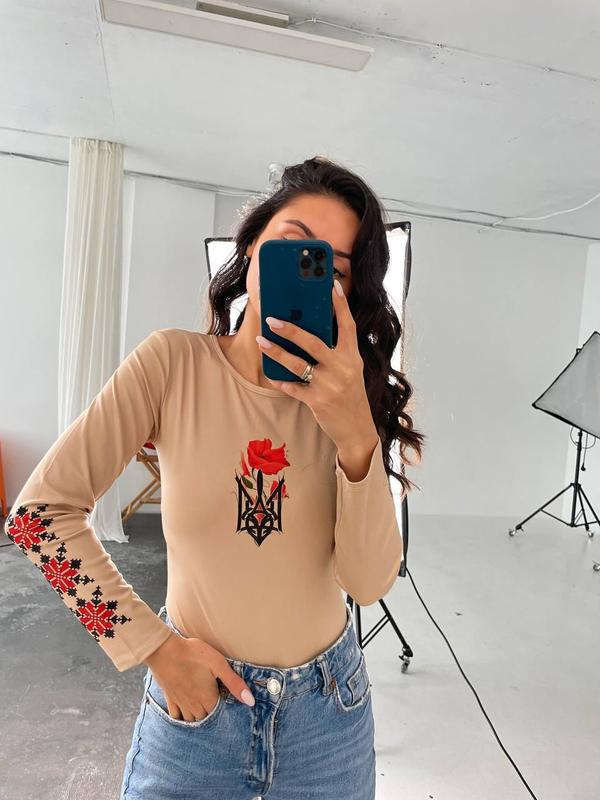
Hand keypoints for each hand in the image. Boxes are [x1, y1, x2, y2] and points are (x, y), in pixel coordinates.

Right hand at [144, 631, 254, 721]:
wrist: (164, 650)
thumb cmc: (194, 654)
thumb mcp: (218, 664)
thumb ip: (234, 683)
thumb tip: (250, 701)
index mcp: (208, 698)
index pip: (219, 715)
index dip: (225, 712)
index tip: (229, 706)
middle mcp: (194, 705)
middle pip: (206, 719)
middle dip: (212, 716)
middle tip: (217, 707)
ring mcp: (180, 703)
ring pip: (191, 720)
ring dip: (198, 718)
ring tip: (204, 711)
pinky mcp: (169, 698)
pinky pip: (176, 717)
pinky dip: (181, 718)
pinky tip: (185, 713)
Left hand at [256, 279, 377, 448]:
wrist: (357, 429)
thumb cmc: (349, 394)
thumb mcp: (349, 369)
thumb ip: (334, 352)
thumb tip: (307, 330)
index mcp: (352, 356)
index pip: (347, 325)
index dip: (340, 304)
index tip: (330, 284)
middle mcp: (343, 368)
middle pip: (314, 343)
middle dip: (291, 329)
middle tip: (272, 319)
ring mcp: (330, 386)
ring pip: (298, 364)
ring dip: (277, 351)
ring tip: (261, 341)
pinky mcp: (318, 402)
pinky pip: (294, 388)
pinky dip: (281, 381)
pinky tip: (270, 374)